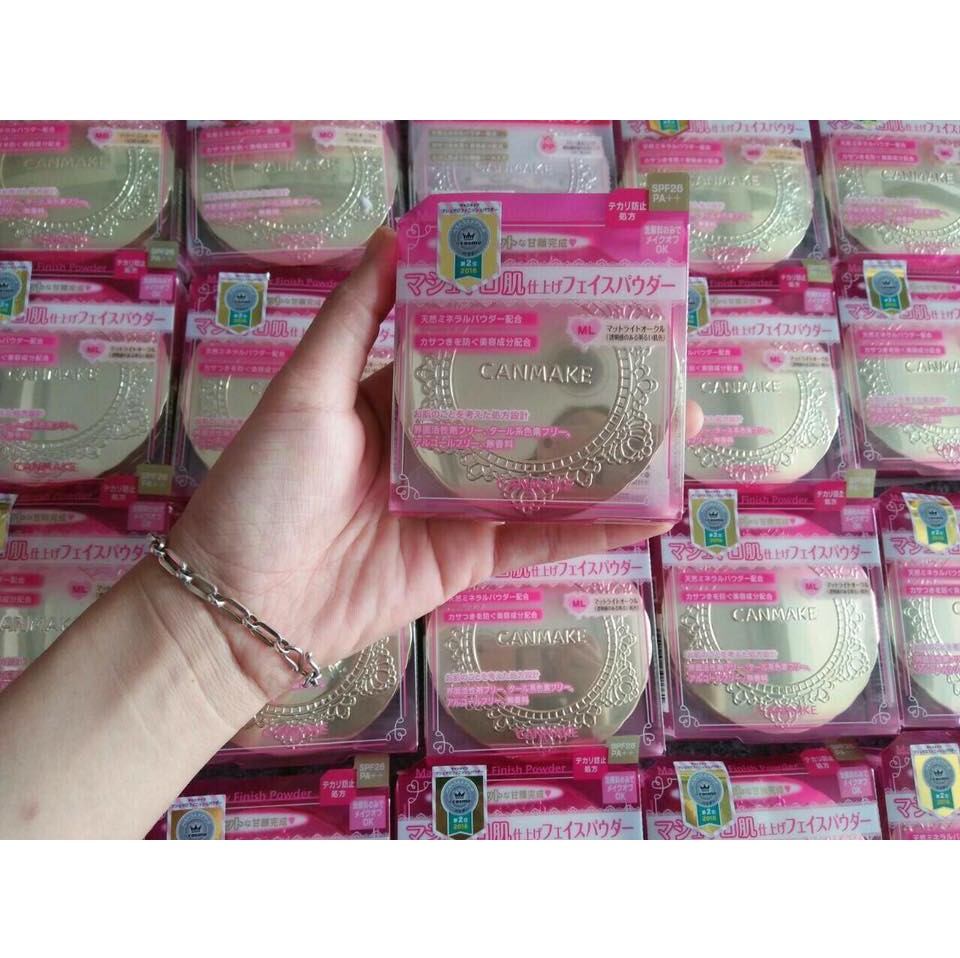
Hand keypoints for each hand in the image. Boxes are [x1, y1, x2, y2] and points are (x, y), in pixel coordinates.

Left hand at [172, 228, 703, 697]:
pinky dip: (600, 529)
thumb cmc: (267, 485)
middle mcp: (438, 446)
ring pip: (550, 475)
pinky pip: (544, 539)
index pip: (478, 351)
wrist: (246, 603)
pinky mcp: (473, 559)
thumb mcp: (306, 389)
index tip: (592, 295)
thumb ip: (356, 316)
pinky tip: (655, 510)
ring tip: (680, 426)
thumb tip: (395, 233)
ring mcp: (461, 505)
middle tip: (657, 360)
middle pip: (528, 412)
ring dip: (615, 456)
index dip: (532, 326)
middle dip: (593, 389)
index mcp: (399, 397)